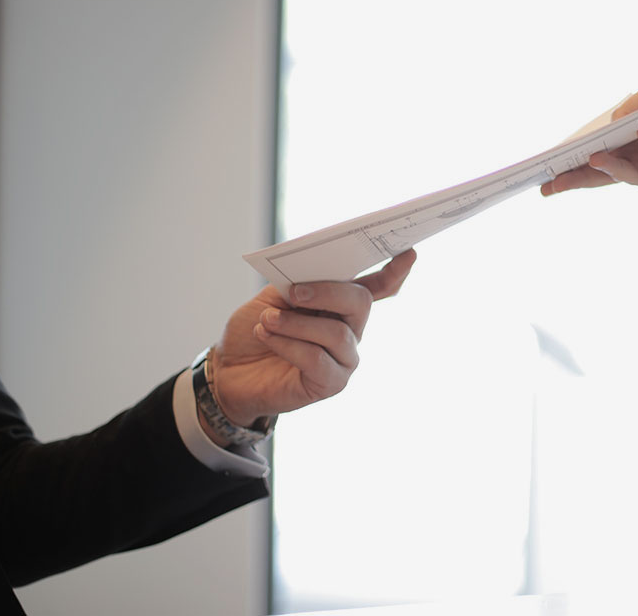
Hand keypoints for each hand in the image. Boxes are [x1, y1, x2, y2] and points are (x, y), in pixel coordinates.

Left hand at [203, 249, 416, 437]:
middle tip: (294, 293)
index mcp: (341, 305)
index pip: (378, 287)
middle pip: (360, 303)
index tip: (408, 253)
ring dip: (296, 324)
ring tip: (267, 320)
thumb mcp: (275, 296)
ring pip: (336, 333)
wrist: (229, 370)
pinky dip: (287, 344)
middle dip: (328, 292)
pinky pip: (317, 359)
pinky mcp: (330, 384)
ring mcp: (344, 359)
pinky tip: (267, 337)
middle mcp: (351, 331)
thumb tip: (313, 271)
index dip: (395, 271)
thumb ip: (298, 283)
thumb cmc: (256, 330)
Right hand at [540, 78, 637, 194]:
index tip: (546, 172)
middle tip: (551, 186)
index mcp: (628, 143)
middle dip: (576, 180)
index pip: (595, 157)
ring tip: (591, 157)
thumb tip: (603, 130)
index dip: (572, 165)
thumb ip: (627, 112)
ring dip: (609, 167)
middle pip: (604, 175)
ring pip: (629, 176)